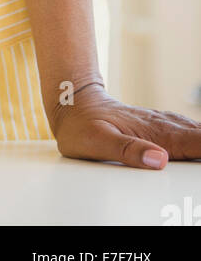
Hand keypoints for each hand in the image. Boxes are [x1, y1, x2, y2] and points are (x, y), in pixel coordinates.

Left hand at [49, 83, 200, 167]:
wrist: (71, 101)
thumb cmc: (80, 125)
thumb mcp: (95, 141)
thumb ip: (127, 150)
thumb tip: (159, 160)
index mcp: (154, 134)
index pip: (196, 144)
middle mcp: (163, 127)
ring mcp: (162, 124)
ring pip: (198, 133)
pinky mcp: (159, 125)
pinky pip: (190, 131)